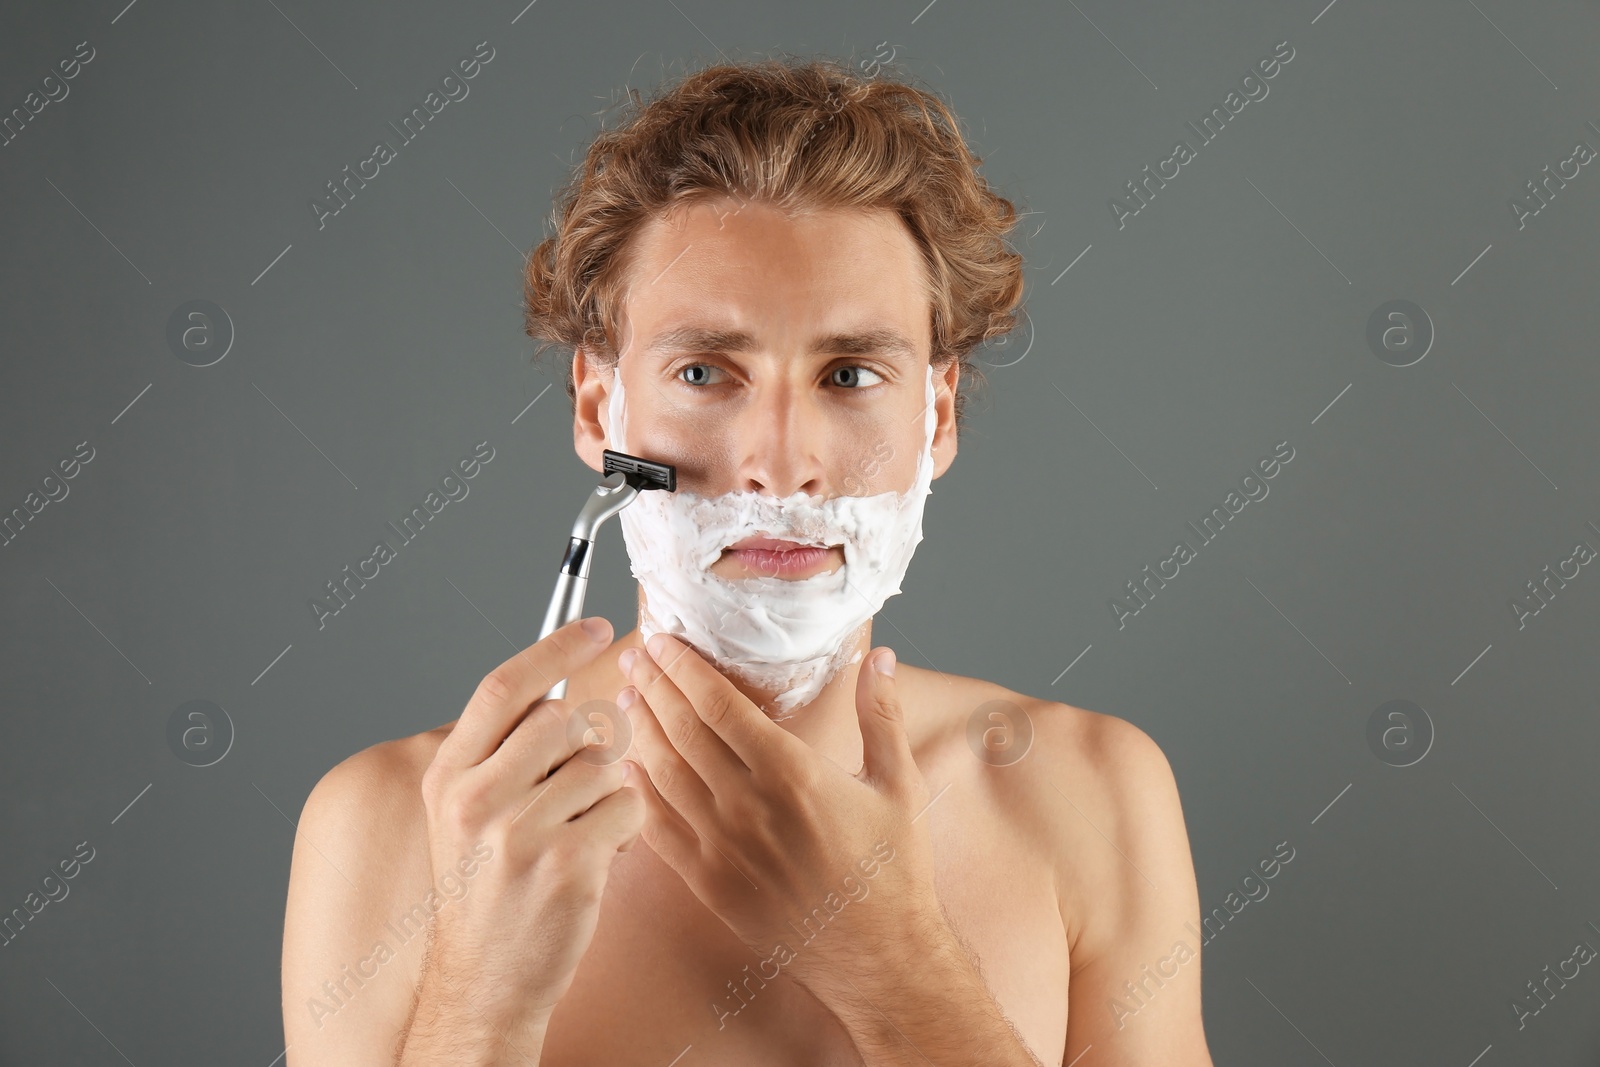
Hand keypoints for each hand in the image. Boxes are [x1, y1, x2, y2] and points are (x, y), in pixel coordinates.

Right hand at [409, 617, 645, 1050]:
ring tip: (574, 833)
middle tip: (576, 785)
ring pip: (603, 764)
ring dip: (604, 794)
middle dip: (587, 743)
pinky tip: (592, 856)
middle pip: (564, 719)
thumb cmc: (485, 890)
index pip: (503, 686)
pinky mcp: (567, 863)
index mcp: (449, 776)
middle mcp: (476, 799)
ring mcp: (521, 832)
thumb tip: (568, 686)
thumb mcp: (465, 813)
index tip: (596, 626)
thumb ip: (505, 751)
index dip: (555, 647)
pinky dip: (623, 828)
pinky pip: (626, 807)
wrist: (484, 980)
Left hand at [617, 635, 944, 994]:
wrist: (878, 956)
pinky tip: (626, 766)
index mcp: (792, 773)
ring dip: (640, 729)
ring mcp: (721, 847)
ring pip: (662, 773)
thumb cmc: (891, 872)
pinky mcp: (708, 882)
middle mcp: (747, 806)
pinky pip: (657, 828)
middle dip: (653, 686)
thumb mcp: (898, 784)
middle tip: (636, 656)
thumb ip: (881, 714)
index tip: (664, 642)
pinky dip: (636, 791)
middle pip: (681, 729)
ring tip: (628, 697)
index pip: (719, 705)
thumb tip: (881, 657)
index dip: (684, 668)